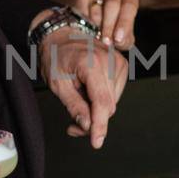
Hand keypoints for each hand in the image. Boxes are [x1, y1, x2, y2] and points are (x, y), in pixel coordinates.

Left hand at [41, 26, 127, 148]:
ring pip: (112, 103)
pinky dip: (102, 101)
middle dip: (92, 120)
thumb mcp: (57, 84)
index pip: (101, 101)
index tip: (97, 142)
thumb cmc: (56, 57)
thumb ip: (74, 105)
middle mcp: (110, 61)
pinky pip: (114, 94)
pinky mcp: (122, 66)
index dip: (99, 125)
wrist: (63, 35)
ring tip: (78, 102)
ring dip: (96, 111)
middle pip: (108, 106)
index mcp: (91, 63)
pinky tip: (88, 93)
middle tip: (72, 126)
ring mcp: (119, 62)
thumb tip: (88, 126)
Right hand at [73, 0, 138, 48]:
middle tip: (106, 41)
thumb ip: (125, 39)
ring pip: (95, 7)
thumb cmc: (117, 28)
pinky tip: (87, 31)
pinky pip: (82, 10)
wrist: (101, 20)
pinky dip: (85, 23)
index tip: (118, 39)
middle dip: (109, 25)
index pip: (129, 6)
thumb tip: (119, 41)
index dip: (124, 22)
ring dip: (95, 25)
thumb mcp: (125, 34)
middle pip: (112, 3)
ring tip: (97, 37)